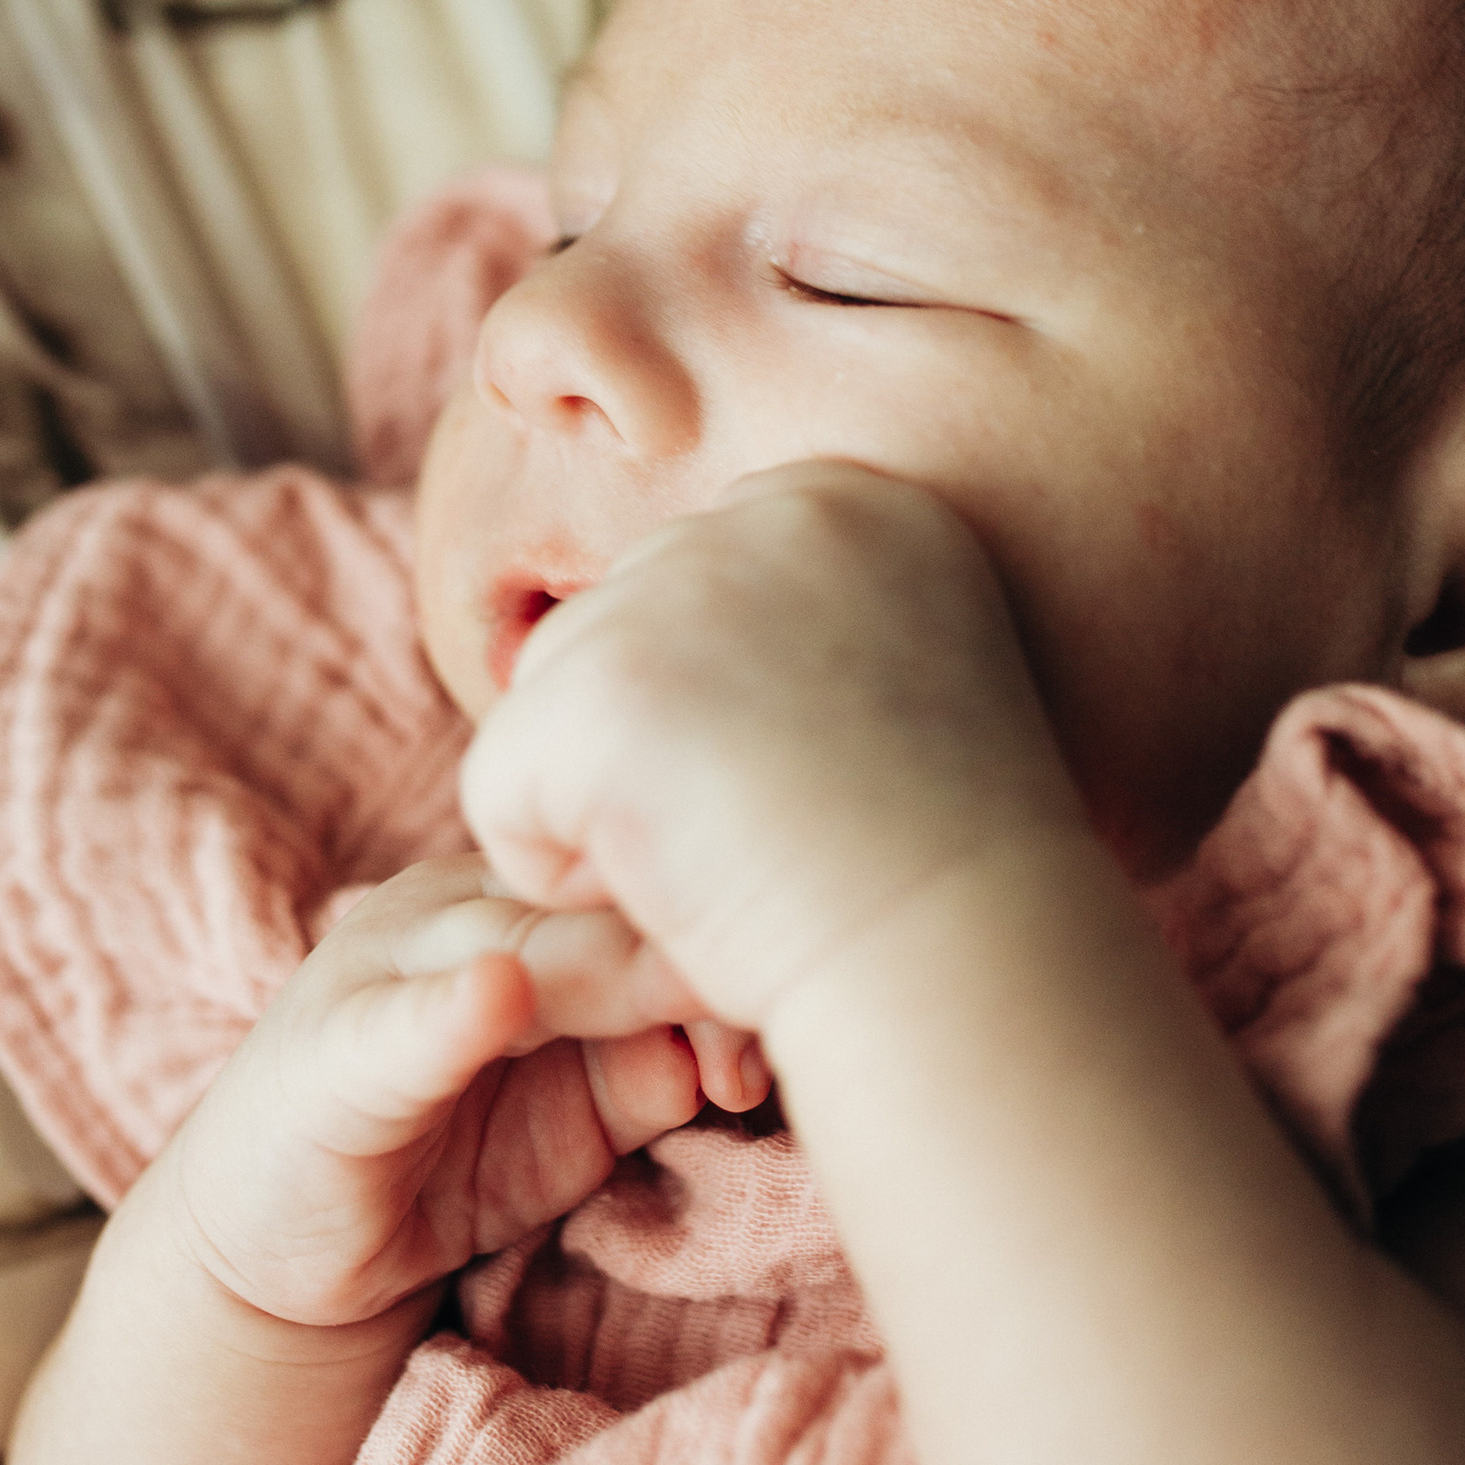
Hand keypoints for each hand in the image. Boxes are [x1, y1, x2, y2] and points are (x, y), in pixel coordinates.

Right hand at [167, 860, 766, 1330]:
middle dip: (694, 965)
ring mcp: (384, 968)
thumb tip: (752, 1043)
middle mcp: (452, 908)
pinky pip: (404, 1020)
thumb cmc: (454, 1162)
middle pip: (597, 908)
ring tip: (684, 1000)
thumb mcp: (588, 1111)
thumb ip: (664, 1061)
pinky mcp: (330, 1051)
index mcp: (519, 898)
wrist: (288, 1252)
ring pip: (520, 949)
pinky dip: (454, 1007)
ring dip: (608, 976)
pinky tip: (499, 997)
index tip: (817, 992)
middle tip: (773, 1025)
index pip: (644, 886)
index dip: (728, 933)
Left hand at [458, 463, 1085, 1040]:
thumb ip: (782, 644)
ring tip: (746, 858)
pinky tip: (687, 889)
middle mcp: (761, 512)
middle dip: (664, 763)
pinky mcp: (595, 685)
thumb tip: (661, 669)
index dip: (730, 728)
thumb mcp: (897, 697)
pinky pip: (500, 794)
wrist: (963, 962)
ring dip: (615, 817)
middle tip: (785, 833)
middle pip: (609, 639)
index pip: (692, 601)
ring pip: (548, 712)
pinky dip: (569, 881)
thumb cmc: (942, 879)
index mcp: (854, 502)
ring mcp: (674, 588)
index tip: (828, 789)